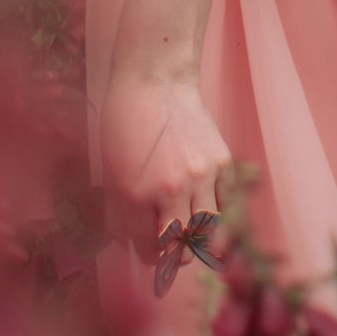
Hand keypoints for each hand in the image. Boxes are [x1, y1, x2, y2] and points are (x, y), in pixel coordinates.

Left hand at [99, 64, 231, 254]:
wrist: (155, 79)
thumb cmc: (126, 122)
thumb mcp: (111, 171)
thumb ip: (120, 213)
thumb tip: (130, 244)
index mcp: (136, 195)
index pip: (150, 250)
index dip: (150, 256)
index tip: (150, 251)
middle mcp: (171, 190)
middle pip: (182, 250)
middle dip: (174, 253)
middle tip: (169, 244)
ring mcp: (201, 176)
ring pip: (208, 232)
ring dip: (199, 237)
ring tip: (189, 228)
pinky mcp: (222, 162)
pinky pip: (226, 205)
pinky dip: (217, 212)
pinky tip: (203, 203)